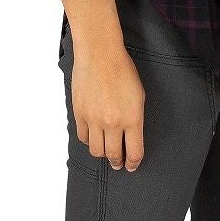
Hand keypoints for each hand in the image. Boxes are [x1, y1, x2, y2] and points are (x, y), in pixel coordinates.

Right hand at [70, 44, 147, 170]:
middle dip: (117, 162)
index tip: (132, 165)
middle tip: (118, 164)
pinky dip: (88, 140)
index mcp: (132, 119)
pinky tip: (93, 136)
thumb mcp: (139, 96)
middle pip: (114, 155)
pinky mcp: (79, 114)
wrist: (100, 55)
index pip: (134, 152)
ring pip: (96, 150)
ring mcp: (94, 120)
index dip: (134, 163)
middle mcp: (113, 123)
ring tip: (105, 151)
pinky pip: (83, 137)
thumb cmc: (122, 70)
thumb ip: (135, 119)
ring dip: (102, 154)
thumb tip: (131, 135)